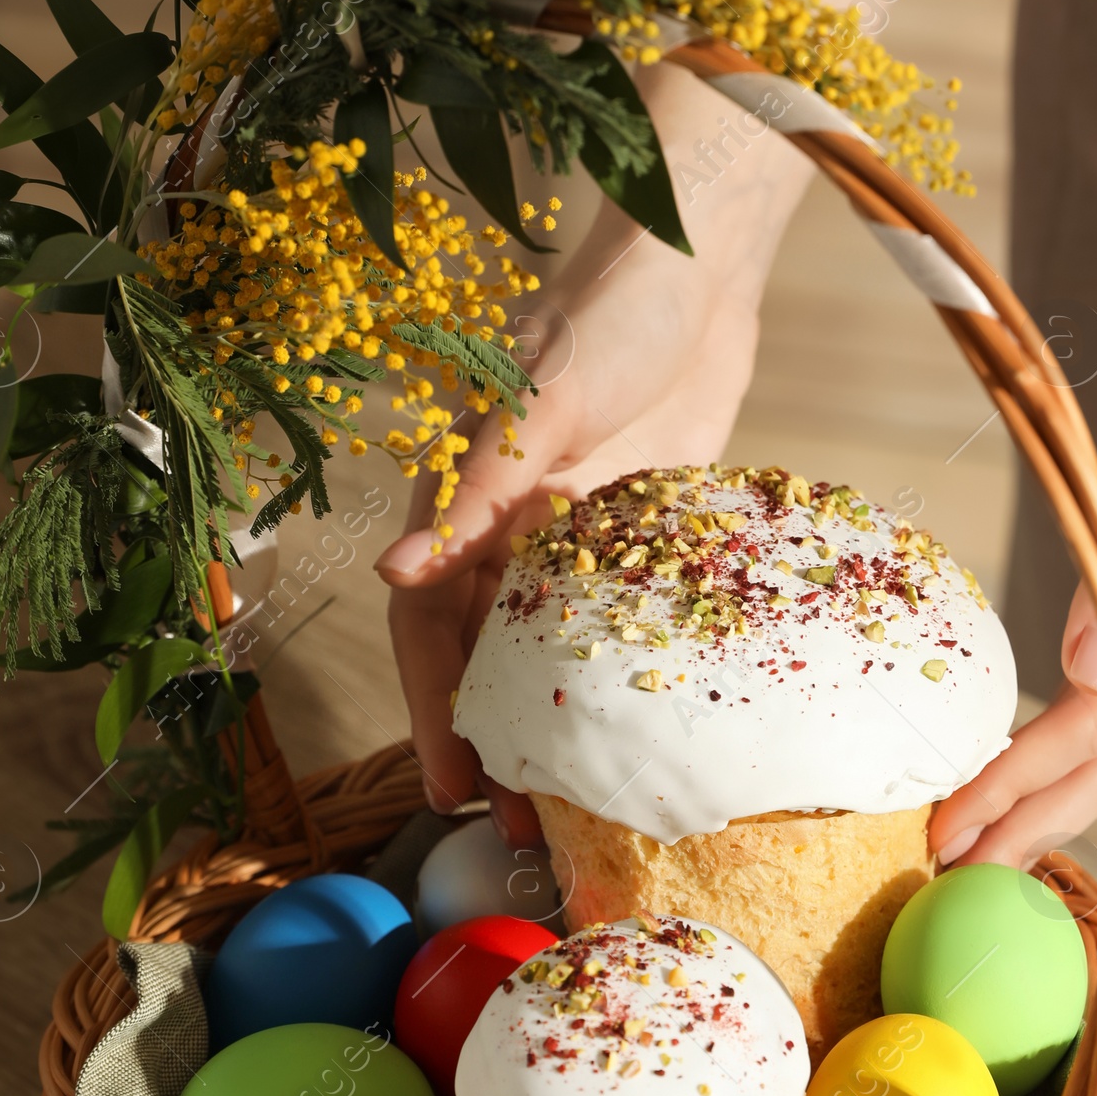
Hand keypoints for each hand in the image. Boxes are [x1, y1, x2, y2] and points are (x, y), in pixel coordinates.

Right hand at [377, 66, 808, 824]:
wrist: (702, 263)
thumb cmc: (608, 307)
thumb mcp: (543, 395)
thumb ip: (477, 485)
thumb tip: (395, 574)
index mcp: (467, 499)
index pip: (429, 625)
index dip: (433, 710)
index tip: (451, 789)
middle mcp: (512, 528)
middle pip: (489, 656)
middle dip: (495, 743)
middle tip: (521, 831)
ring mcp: (577, 537)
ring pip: (553, 652)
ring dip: (560, 727)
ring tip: (583, 810)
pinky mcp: (641, 536)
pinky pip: (622, 622)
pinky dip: (624, 680)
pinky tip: (653, 738)